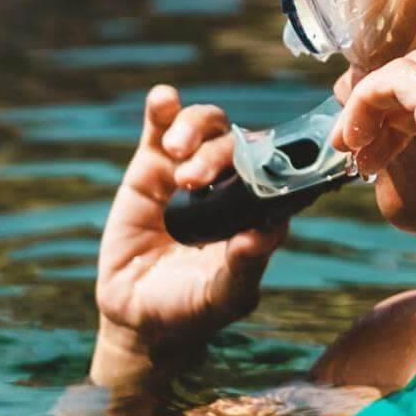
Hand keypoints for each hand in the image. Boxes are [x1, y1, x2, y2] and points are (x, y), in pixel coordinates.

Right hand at [93, 86, 285, 380]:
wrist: (137, 316)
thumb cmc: (191, 309)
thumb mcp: (223, 295)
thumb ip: (245, 266)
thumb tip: (267, 232)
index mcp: (258, 209)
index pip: (277, 170)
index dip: (278, 157)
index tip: (266, 160)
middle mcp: (229, 182)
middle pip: (237, 143)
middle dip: (218, 154)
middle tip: (193, 179)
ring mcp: (190, 170)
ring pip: (205, 126)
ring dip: (194, 128)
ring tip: (176, 151)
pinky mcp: (152, 166)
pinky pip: (161, 126)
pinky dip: (164, 107)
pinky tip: (164, 99)